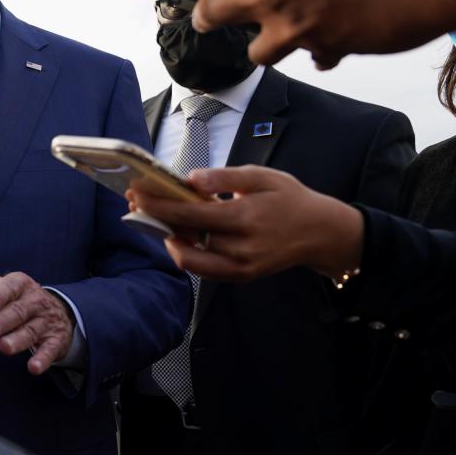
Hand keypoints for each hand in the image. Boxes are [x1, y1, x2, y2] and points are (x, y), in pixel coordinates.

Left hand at [0, 258, 71, 374]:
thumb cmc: (16, 298)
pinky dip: (43, 358)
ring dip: (18, 339)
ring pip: (31, 330)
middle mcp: (34, 301)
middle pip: (19, 310)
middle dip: (4, 319)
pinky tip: (33, 367)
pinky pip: (50, 349)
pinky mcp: (55, 341)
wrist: (58, 312)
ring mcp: (45, 321)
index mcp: (19, 284)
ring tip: (3, 347)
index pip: (9, 286)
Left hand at [118, 0, 455, 68]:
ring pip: (256, 51)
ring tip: (296, 22)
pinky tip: (341, 36)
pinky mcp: (328, 49)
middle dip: (209, 16)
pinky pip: (311, 57)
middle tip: (215, 13)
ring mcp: (297, 26)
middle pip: (209, 15)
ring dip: (268, 39)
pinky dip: (320, 49)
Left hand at [125, 165, 363, 281]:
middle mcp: (240, 248)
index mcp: (244, 217)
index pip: (189, 214)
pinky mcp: (240, 277)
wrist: (319, 233)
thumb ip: (224, 178)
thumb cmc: (289, 199)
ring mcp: (240, 267)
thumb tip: (190, 179)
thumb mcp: (262, 177)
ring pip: (188, 259)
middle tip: (136, 202)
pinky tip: (179, 235)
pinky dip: (186, 253)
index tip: (137, 193)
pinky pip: (203, 270)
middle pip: (183, 238)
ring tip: (157, 218)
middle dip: (155, 220)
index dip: (158, 204)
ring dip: (168, 238)